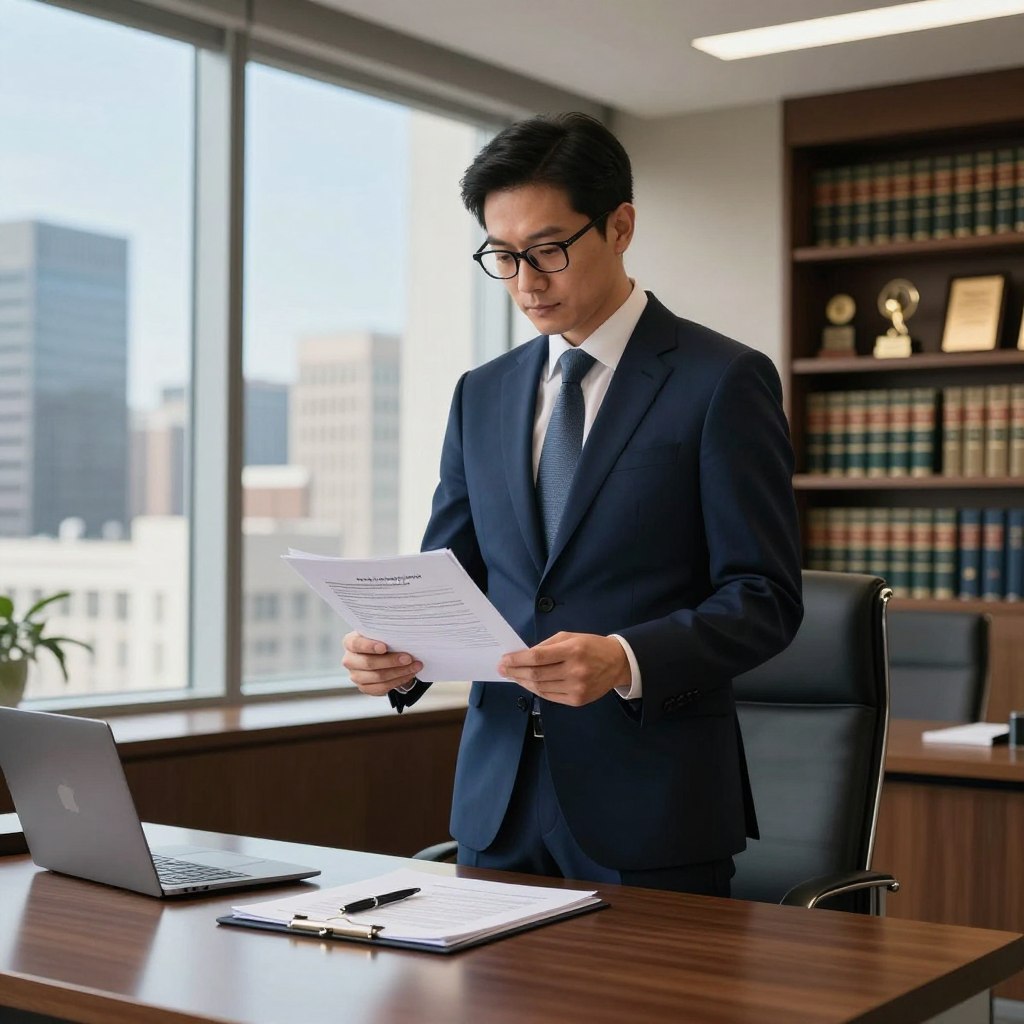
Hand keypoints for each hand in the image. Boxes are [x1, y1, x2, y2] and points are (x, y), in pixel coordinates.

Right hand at [342, 632, 422, 695]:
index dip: (369, 646)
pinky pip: (382, 687)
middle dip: (391, 661)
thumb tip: (404, 634)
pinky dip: (398, 681)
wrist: (384, 655)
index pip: (356, 644)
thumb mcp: (382, 633)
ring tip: (414, 666)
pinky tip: (408, 674)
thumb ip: (387, 633)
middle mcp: (350, 660)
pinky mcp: (365, 687)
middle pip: (369, 663)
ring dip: (399, 672)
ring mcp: (356, 676)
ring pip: (378, 677)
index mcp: (351, 642)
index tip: (384, 647)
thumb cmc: (382, 641)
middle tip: (408, 658)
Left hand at [498, 632, 628, 706]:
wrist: (617, 663)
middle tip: (502, 670)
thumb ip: (546, 646)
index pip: (537, 657)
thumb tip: (523, 656)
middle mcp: (575, 670)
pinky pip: (550, 697)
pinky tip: (528, 684)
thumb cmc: (590, 646)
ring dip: (523, 682)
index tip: (504, 660)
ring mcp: (576, 688)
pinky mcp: (577, 700)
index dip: (517, 660)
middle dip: (515, 672)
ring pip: (541, 688)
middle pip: (536, 674)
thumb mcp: (570, 637)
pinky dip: (536, 690)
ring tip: (513, 676)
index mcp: (572, 650)